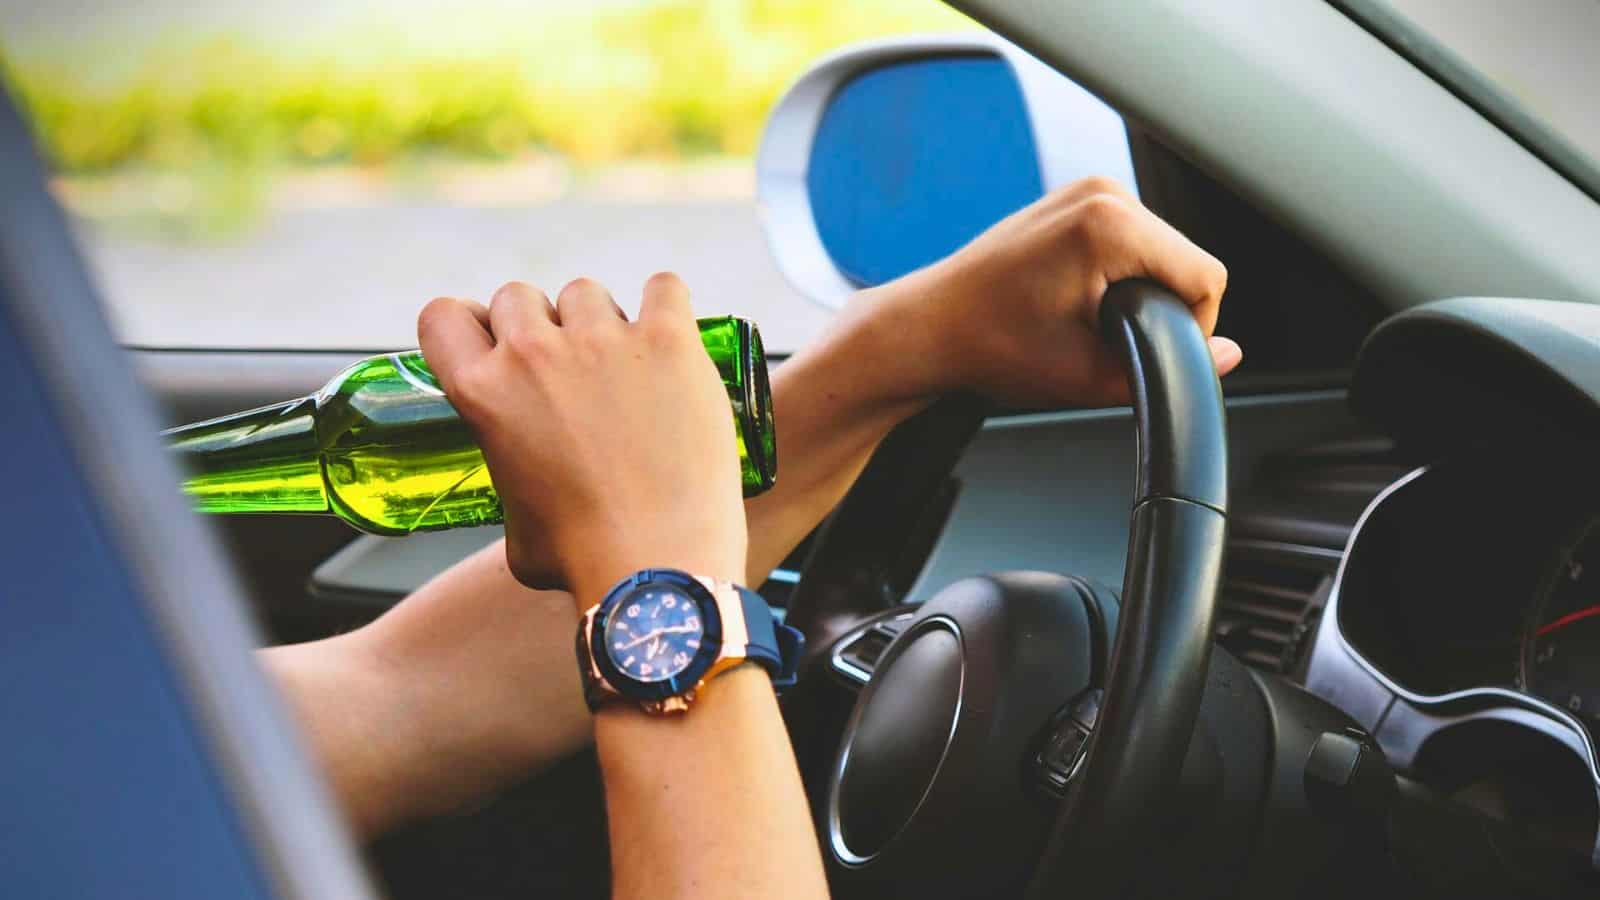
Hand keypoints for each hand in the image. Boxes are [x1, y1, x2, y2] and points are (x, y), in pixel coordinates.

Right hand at [417, 274, 746, 605]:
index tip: (496, 343)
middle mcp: (533, 354)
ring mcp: (602, 340)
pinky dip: (666, 307)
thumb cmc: (583, 559)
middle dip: (541, 327)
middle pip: (519, 296)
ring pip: (587, 292)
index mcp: (483, 393)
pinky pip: (664, 287)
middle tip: (570, 372)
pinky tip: (672, 341)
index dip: (471, 325)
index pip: (443, 316)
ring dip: (601, 321)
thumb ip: (512, 477)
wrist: (658, 564)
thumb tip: (531, 483)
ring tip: (628, 371)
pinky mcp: (668, 340)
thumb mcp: (512, 524)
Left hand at [859, 176, 1241, 407]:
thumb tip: (1228, 356)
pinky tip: (1078, 297)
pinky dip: (1121, 271)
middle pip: (1186, 258)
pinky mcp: (1075, 199)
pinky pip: (1131, 238)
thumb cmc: (992, 345)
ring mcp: (1087, 189)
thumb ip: (1169, 368)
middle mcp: (1103, 193)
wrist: (932, 328)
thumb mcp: (1088, 375)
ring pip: (1161, 249)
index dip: (1193, 327)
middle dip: (1163, 306)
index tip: (1147, 352)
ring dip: (1142, 288)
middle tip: (1106, 340)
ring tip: (1086, 320)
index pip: (1206, 276)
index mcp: (1110, 224)